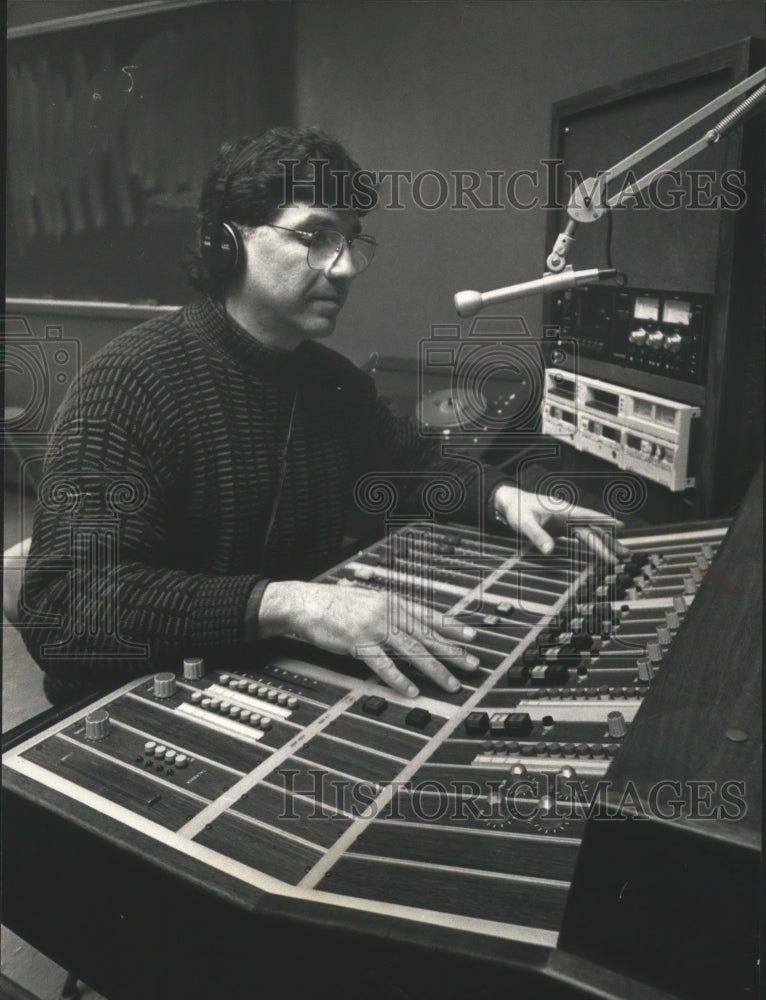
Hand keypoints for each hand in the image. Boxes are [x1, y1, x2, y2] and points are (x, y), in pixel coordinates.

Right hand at [259, 581, 479, 697]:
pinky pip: (383, 664)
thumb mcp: (372, 600)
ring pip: (412, 651)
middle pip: (427, 635)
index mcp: (394, 601)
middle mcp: (389, 612)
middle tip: (473, 665)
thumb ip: (393, 611)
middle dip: (453, 652)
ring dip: (435, 670)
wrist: (307, 602)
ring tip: (451, 684)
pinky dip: (399, 679)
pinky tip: (411, 691)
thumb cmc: (338, 604)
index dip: (453, 627)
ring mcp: (374, 627)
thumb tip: (415, 623)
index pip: (431, 615)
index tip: (473, 637)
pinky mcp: (358, 643)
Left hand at [493, 483, 628, 562]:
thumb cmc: (518, 509)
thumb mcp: (525, 523)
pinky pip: (581, 538)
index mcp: (563, 511)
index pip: (588, 516)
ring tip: (620, 557)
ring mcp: (566, 522)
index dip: (604, 522)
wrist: (511, 503)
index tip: (620, 526)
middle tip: (625, 554)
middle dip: (610, 542)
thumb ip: (537, 536)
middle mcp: (568, 516)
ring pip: (590, 534)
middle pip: (593, 529)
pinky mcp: (563, 529)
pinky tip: (600, 554)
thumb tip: (549, 550)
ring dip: (604, 545)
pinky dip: (591, 546)